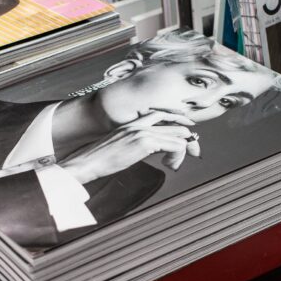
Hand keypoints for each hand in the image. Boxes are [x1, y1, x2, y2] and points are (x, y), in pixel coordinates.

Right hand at [60, 111, 200, 183]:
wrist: (87, 161)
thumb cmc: (100, 159)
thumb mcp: (120, 147)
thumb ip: (136, 144)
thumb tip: (151, 150)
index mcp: (133, 122)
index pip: (163, 116)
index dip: (178, 123)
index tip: (187, 135)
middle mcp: (140, 123)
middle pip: (175, 123)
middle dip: (188, 137)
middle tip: (193, 151)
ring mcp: (143, 131)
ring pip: (178, 135)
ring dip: (182, 151)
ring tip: (174, 164)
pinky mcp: (144, 142)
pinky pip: (174, 145)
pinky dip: (177, 156)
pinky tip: (170, 165)